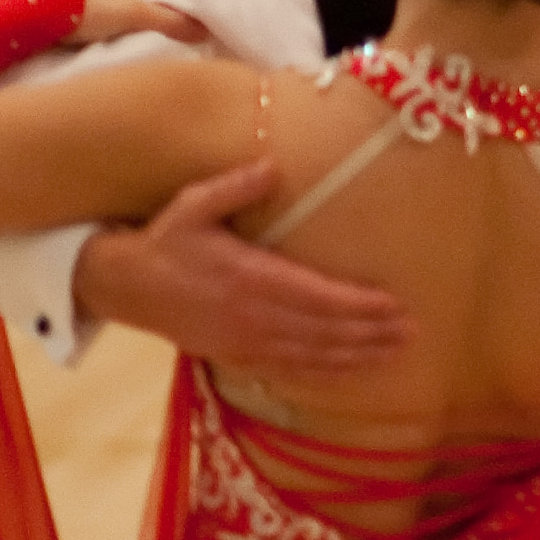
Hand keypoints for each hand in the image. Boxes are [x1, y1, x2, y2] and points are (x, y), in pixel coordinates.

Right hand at [74, 158, 412, 373]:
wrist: (128, 288)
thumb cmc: (167, 241)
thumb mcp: (193, 206)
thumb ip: (234, 186)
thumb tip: (272, 165)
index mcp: (248, 277)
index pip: (316, 297)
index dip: (358, 305)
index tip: (393, 304)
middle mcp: (253, 317)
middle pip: (324, 331)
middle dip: (371, 333)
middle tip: (411, 332)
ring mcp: (247, 343)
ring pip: (313, 356)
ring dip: (358, 356)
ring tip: (396, 352)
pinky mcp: (238, 359)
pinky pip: (290, 372)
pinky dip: (326, 374)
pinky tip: (353, 372)